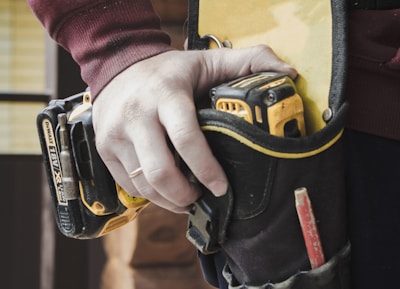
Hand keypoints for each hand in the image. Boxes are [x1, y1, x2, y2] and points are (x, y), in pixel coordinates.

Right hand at [92, 45, 296, 212]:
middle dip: (185, 195)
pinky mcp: (105, 148)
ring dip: (168, 200)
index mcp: (166, 95)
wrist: (117, 66)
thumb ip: (247, 62)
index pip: (187, 139)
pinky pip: (128, 185)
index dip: (207, 170)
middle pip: (160, 172)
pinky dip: (150, 195)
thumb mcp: (206, 60)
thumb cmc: (167, 70)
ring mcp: (116, 134)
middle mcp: (137, 115)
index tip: (222, 187)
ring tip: (186, 198)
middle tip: (202, 197)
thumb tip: (287, 73)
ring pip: (144, 185)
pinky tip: (165, 191)